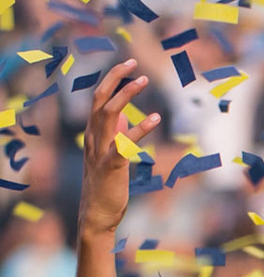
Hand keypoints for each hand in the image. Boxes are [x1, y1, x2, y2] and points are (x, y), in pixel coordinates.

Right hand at [78, 61, 160, 238]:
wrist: (97, 214)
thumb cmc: (107, 185)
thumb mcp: (112, 156)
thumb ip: (118, 136)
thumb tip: (129, 120)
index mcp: (94, 134)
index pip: (99, 99)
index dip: (111, 80)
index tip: (128, 65)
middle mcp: (93, 138)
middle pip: (100, 99)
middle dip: (115, 78)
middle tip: (132, 62)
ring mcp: (101, 151)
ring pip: (108, 114)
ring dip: (126, 94)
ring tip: (143, 80)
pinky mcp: (112, 166)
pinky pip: (125, 142)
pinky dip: (140, 128)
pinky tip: (155, 118)